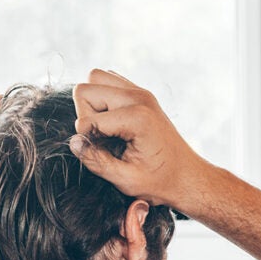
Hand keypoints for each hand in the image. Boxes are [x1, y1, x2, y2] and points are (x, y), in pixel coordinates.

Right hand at [70, 69, 214, 209]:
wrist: (187, 176)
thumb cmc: (160, 181)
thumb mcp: (126, 179)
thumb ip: (96, 160)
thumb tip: (73, 142)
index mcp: (138, 118)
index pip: (87, 118)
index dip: (87, 140)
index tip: (103, 154)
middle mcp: (139, 97)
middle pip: (85, 89)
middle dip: (85, 115)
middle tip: (102, 139)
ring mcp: (140, 91)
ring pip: (95, 78)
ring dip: (92, 103)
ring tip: (106, 128)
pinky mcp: (139, 92)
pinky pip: (108, 81)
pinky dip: (103, 98)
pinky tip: (113, 122)